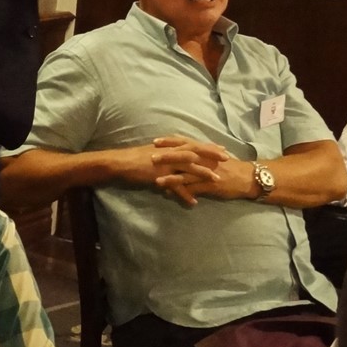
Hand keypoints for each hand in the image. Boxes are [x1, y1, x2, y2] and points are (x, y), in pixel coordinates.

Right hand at [110, 136, 226, 190]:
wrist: (120, 163)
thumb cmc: (134, 157)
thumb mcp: (153, 152)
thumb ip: (166, 153)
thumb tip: (174, 154)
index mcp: (169, 147)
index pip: (192, 144)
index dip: (207, 146)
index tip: (221, 148)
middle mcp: (170, 153)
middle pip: (195, 153)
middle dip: (211, 155)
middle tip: (227, 159)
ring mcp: (166, 164)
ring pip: (189, 168)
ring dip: (204, 173)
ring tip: (216, 180)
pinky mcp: (160, 175)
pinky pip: (175, 186)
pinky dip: (185, 194)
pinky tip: (193, 202)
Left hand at [150, 138, 253, 205]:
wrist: (247, 178)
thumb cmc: (227, 166)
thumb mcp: (212, 156)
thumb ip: (198, 154)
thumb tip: (181, 152)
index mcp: (204, 151)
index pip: (185, 142)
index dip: (170, 142)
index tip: (154, 141)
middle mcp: (205, 159)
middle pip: (183, 156)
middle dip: (167, 157)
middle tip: (150, 157)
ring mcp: (207, 172)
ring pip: (187, 174)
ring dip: (171, 178)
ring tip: (156, 180)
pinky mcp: (210, 185)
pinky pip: (194, 189)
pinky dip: (182, 192)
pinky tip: (170, 195)